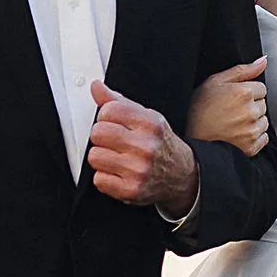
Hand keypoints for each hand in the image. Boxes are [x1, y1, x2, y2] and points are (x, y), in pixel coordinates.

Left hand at [87, 83, 199, 212]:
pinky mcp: (131, 190)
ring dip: (101, 158)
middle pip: (98, 133)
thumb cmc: (160, 144)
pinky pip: (99, 180)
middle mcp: (146, 146)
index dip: (105, 116)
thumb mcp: (146, 118)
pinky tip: (118, 173)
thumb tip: (97, 86)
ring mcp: (138, 170)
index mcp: (150, 124)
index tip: (112, 123)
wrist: (181, 175)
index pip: (109, 110)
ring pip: (94, 157)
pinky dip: (105, 178)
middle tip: (113, 142)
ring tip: (115, 158)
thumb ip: (119, 102)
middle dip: (101, 137)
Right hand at [186, 57, 269, 155]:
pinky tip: (237, 134)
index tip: (234, 97)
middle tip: (231, 110)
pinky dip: (254, 137)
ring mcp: (251, 131)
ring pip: (264, 121)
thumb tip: (263, 61)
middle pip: (263, 104)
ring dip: (253, 121)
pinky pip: (263, 138)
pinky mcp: (251, 147)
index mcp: (243, 93)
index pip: (261, 88)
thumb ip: (242, 70)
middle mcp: (250, 112)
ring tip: (233, 122)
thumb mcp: (215, 82)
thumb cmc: (198, 108)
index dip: (247, 91)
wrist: (188, 138)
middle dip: (251, 106)